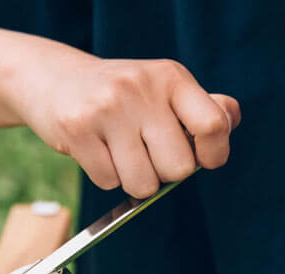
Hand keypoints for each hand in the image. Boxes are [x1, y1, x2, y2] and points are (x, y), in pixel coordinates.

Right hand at [8, 50, 240, 197]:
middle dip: (164, 174)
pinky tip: (98, 152)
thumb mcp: (162, 89)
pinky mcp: (78, 130)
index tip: (203, 159)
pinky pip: (108, 182)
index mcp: (171, 77)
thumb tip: (229, 121)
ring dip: (134, 181)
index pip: (213, 125)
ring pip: (143, 184)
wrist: (54, 80)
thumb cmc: (121, 95)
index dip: (214, 154)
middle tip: (147, 155)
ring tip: (121, 154)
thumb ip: (201, 108)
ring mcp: (108, 108)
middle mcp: (142, 88)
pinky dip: (105, 177)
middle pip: (178, 169)